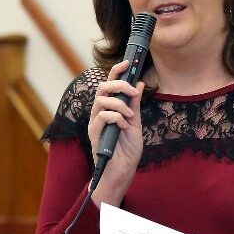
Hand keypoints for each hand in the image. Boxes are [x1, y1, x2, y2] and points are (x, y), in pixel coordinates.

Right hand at [87, 60, 144, 206]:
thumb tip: (140, 83)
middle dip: (118, 84)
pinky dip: (116, 118)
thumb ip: (135, 104)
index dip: (116, 71)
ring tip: (129, 115)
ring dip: (119, 104)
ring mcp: (96, 122)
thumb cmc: (127, 149)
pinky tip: (123, 126)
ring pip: (102, 100)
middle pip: (103, 87)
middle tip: (132, 90)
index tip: (127, 62)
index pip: (110, 84)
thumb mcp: (136, 122)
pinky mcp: (94, 133)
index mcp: (110, 108)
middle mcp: (100, 113)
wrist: (123, 171)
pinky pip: (102, 116)